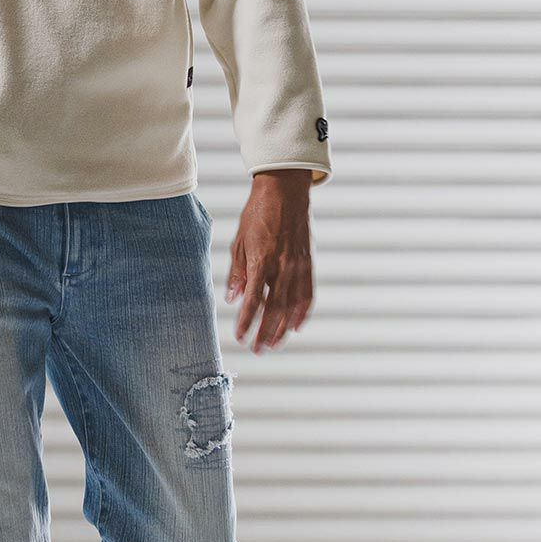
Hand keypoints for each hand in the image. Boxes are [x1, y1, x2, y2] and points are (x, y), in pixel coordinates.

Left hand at [226, 171, 315, 352]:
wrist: (285, 191)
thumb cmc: (257, 214)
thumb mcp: (239, 241)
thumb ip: (237, 273)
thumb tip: (232, 299)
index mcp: (261, 260)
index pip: (252, 300)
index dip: (246, 321)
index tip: (240, 337)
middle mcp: (282, 267)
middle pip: (274, 309)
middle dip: (264, 332)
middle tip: (257, 350)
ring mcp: (298, 266)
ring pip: (292, 306)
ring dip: (282, 329)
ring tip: (273, 345)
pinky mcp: (308, 263)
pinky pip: (307, 293)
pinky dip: (302, 312)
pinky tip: (295, 326)